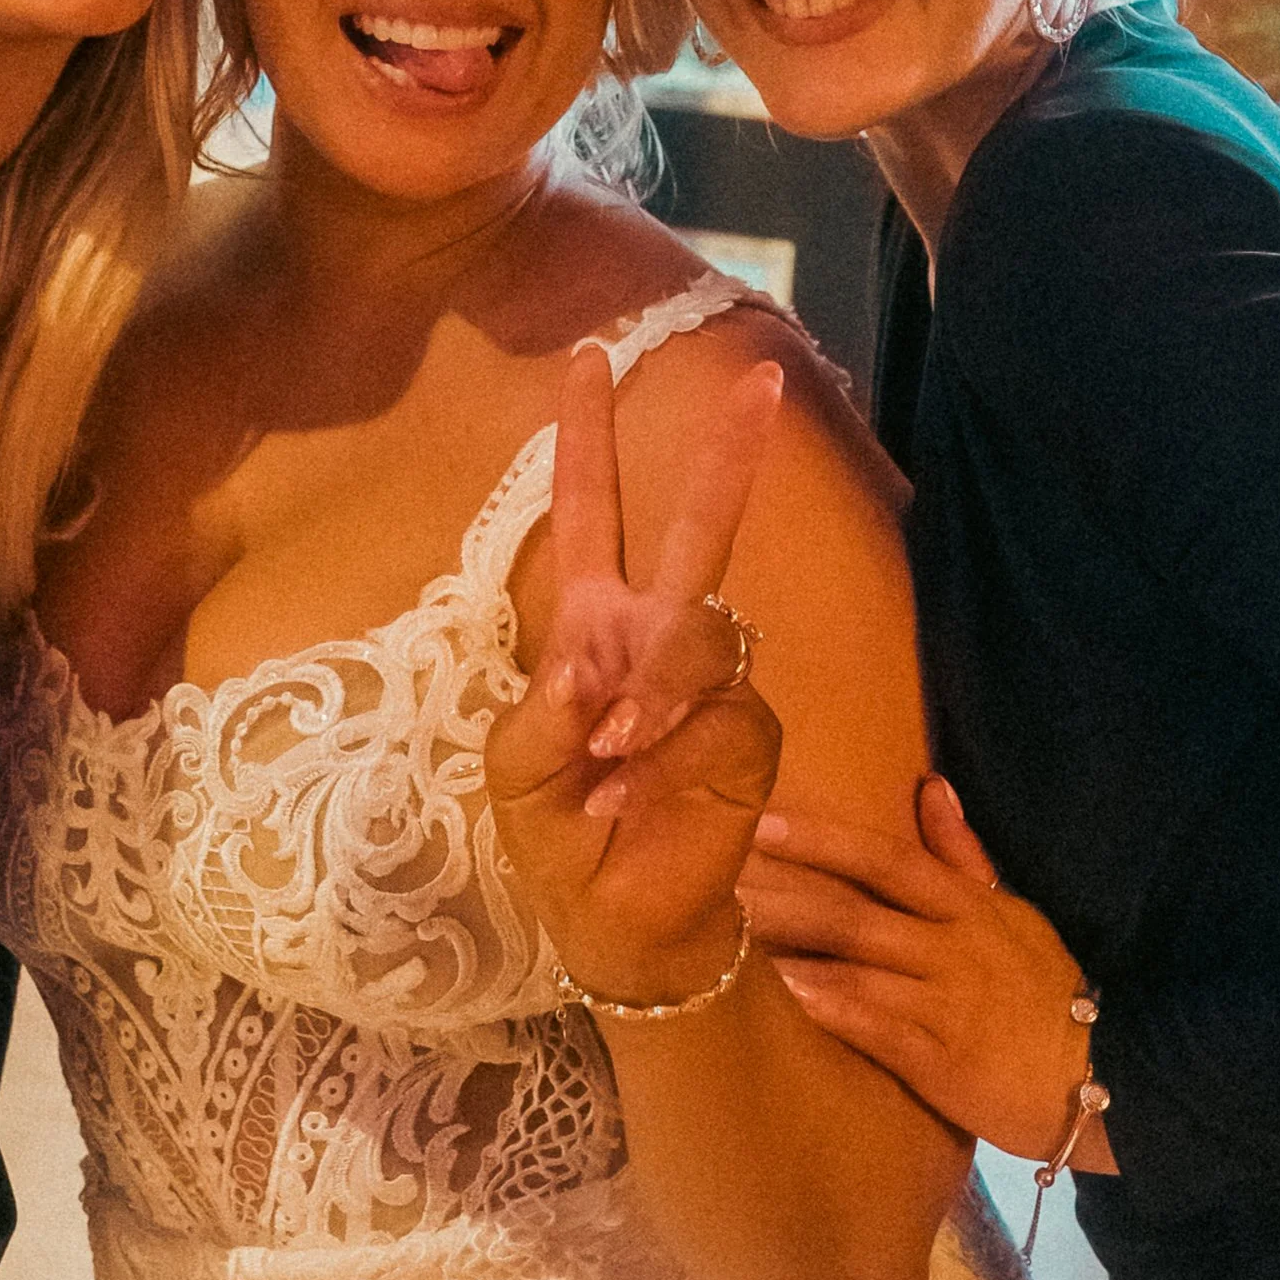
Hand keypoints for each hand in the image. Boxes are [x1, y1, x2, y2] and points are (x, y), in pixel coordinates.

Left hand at [486, 342, 783, 1001]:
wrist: (621, 920)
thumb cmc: (562, 842)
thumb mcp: (518, 776)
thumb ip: (543, 716)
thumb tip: (587, 670)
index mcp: (590, 629)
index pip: (589, 518)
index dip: (586, 443)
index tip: (589, 359)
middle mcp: (656, 641)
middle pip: (696, 531)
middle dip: (728, 459)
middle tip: (761, 381)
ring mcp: (710, 684)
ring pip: (702, 634)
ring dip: (650, 695)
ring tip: (611, 761)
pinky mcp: (747, 732)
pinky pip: (718, 712)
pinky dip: (668, 751)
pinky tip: (634, 790)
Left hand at [742, 775, 1115, 1166]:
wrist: (1104, 1078)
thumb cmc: (1046, 997)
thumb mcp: (1012, 914)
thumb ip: (962, 855)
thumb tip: (929, 785)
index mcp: (969, 907)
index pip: (887, 860)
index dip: (822, 840)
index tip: (758, 822)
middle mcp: (954, 946)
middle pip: (854, 911)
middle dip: (780, 894)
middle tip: (712, 881)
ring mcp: (947, 1001)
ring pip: (856, 966)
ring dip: (788, 952)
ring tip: (721, 942)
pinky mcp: (942, 1058)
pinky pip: (874, 1026)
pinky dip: (828, 1010)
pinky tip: (776, 1001)